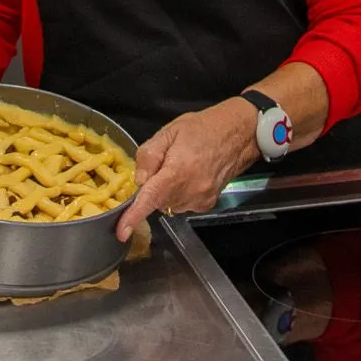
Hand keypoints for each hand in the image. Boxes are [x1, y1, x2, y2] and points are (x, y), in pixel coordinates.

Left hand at [116, 100, 257, 242]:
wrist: (238, 134)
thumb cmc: (203, 128)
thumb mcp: (170, 131)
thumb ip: (149, 155)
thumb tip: (139, 181)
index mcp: (178, 170)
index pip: (150, 198)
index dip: (134, 216)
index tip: (122, 232)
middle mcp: (190, 191)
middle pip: (157, 200)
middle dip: (153, 186)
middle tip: (165, 162)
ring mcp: (200, 200)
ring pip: (169, 203)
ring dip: (167, 190)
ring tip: (182, 165)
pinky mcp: (207, 204)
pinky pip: (183, 204)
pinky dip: (180, 193)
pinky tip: (191, 175)